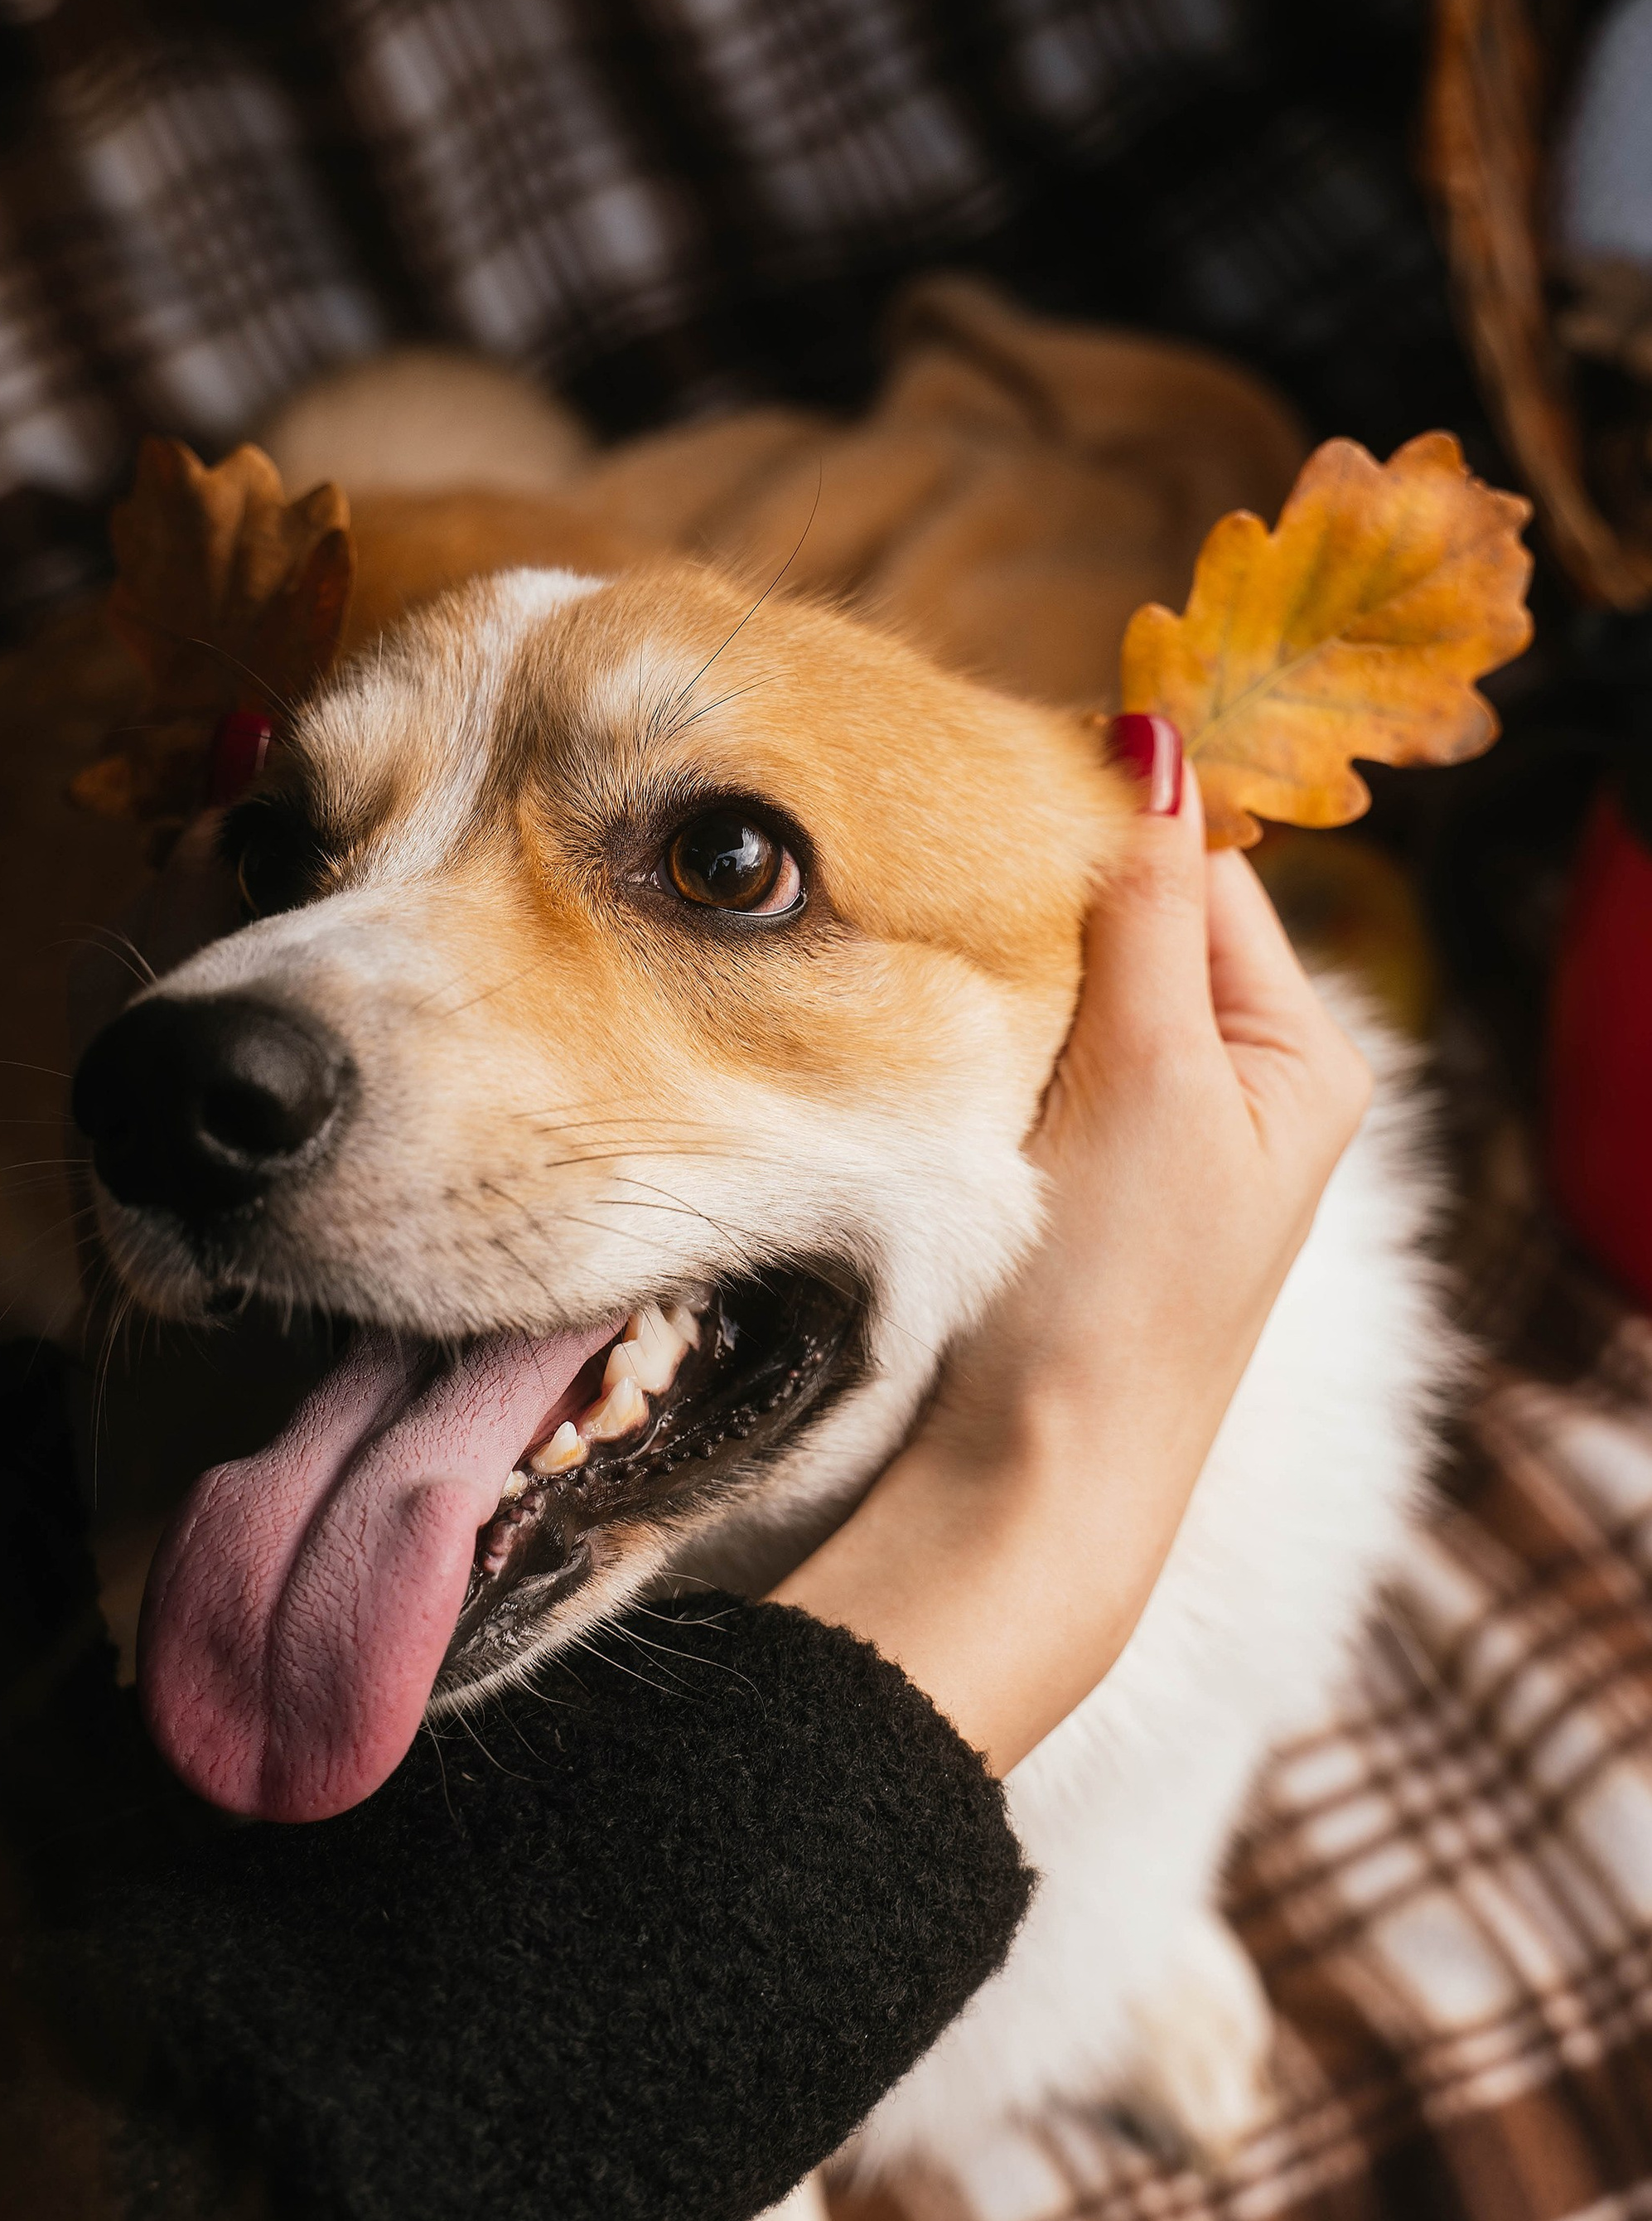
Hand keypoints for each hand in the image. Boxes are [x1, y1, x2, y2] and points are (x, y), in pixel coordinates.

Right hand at [772, 717, 1373, 1771]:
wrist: (1032, 1472)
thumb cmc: (1119, 1287)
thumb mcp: (1155, 1072)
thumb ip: (1149, 909)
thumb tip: (1159, 748)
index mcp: (1298, 1055)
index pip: (1205, 877)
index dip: (1111, 829)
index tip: (998, 785)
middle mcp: (1232, 1086)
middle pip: (1131, 925)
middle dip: (1043, 895)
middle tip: (938, 862)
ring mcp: (1138, 1133)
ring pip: (1061, 986)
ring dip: (996, 964)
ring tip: (923, 943)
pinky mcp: (1055, 1174)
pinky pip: (1017, 1053)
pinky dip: (972, 1027)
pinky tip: (921, 1019)